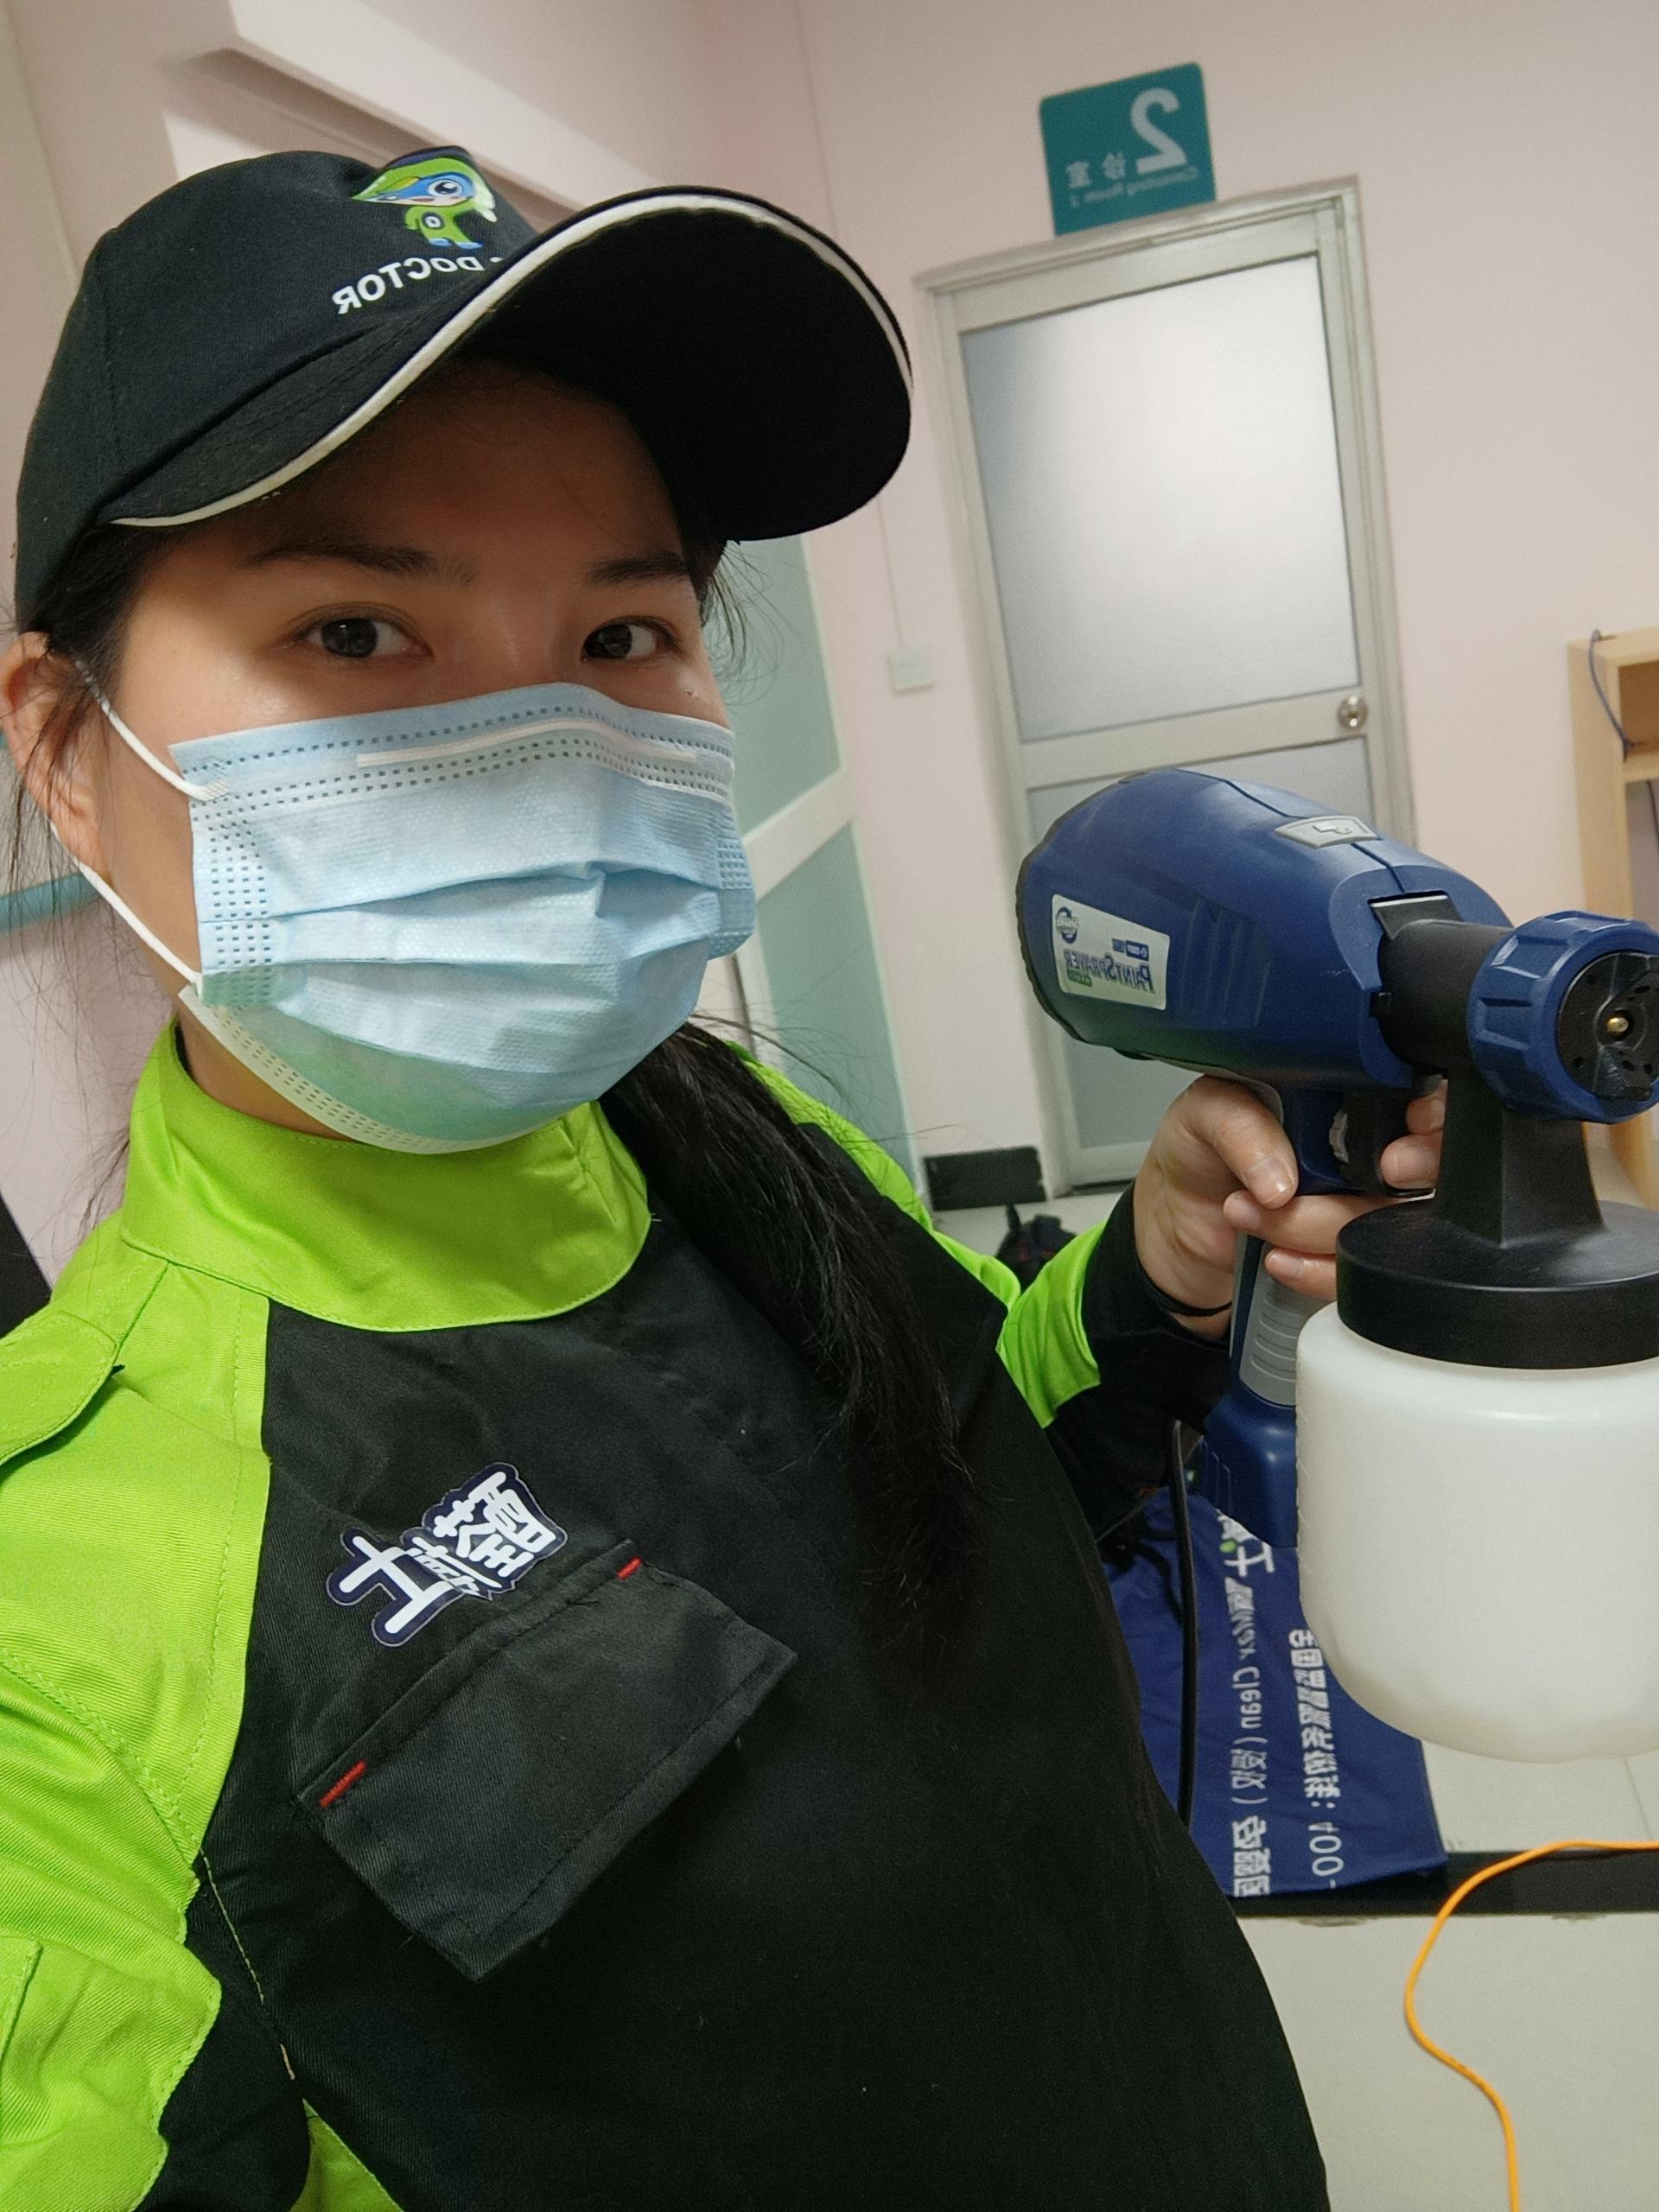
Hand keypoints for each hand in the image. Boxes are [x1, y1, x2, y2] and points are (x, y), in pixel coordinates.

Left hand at [1132, 1078, 1444, 1334]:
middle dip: (1390, 1191)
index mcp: (1351, 1096)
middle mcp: (1371, 1151)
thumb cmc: (1200, 1149)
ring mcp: (1366, 1208)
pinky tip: (1277, 1257)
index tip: (1396, 1156)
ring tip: (1246, 1210)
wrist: (1178, 1218)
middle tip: (1330, 1186)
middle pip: (1422, 1177)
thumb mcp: (1205, 1112)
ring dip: (1315, 1228)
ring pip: (1387, 1231)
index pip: (1425, 1106)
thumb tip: (1282, 1178)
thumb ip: (1241, 1124)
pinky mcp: (1350, 1256)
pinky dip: (1318, 1272)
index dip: (1431, 1131)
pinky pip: (1362, 1276)